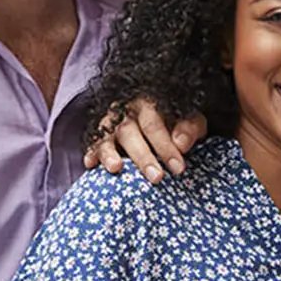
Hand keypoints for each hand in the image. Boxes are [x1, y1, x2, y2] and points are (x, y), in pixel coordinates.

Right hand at [82, 99, 207, 183]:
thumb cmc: (177, 121)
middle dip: (144, 156)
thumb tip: (181, 144)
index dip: (166, 147)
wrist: (162, 114)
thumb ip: (189, 128)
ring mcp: (110, 121)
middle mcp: (127, 110)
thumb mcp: (190, 119)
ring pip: (107, 135)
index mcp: (151, 102)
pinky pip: (91, 142)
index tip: (178, 168)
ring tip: (116, 168)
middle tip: (156, 177)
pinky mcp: (99, 133)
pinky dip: (91, 153)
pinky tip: (91, 164)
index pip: (155, 125)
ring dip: (110, 153)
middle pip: (131, 132)